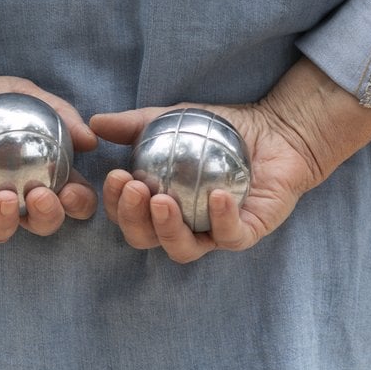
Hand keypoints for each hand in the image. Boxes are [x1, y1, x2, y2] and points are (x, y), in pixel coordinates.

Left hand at [0, 50, 97, 241]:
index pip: (69, 201)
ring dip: (7, 220)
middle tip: (42, 196)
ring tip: (7, 198)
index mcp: (40, 176)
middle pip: (40, 224)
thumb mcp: (26, 95)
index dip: (78, 204)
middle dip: (48, 218)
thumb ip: (59, 113)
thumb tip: (91, 140)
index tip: (75, 191)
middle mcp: (13, 196)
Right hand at [89, 58, 370, 262]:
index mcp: (157, 207)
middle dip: (132, 218)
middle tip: (135, 189)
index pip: (126, 214)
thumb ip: (132, 124)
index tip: (116, 175)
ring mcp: (213, 233)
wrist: (277, 130)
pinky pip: (231, 236)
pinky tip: (217, 197)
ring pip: (182, 249)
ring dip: (166, 229)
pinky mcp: (248, 232)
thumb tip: (93, 124)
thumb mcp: (169, 120)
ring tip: (161, 201)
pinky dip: (221, 220)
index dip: (115, 202)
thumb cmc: (219, 130)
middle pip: (145, 238)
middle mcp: (181, 226)